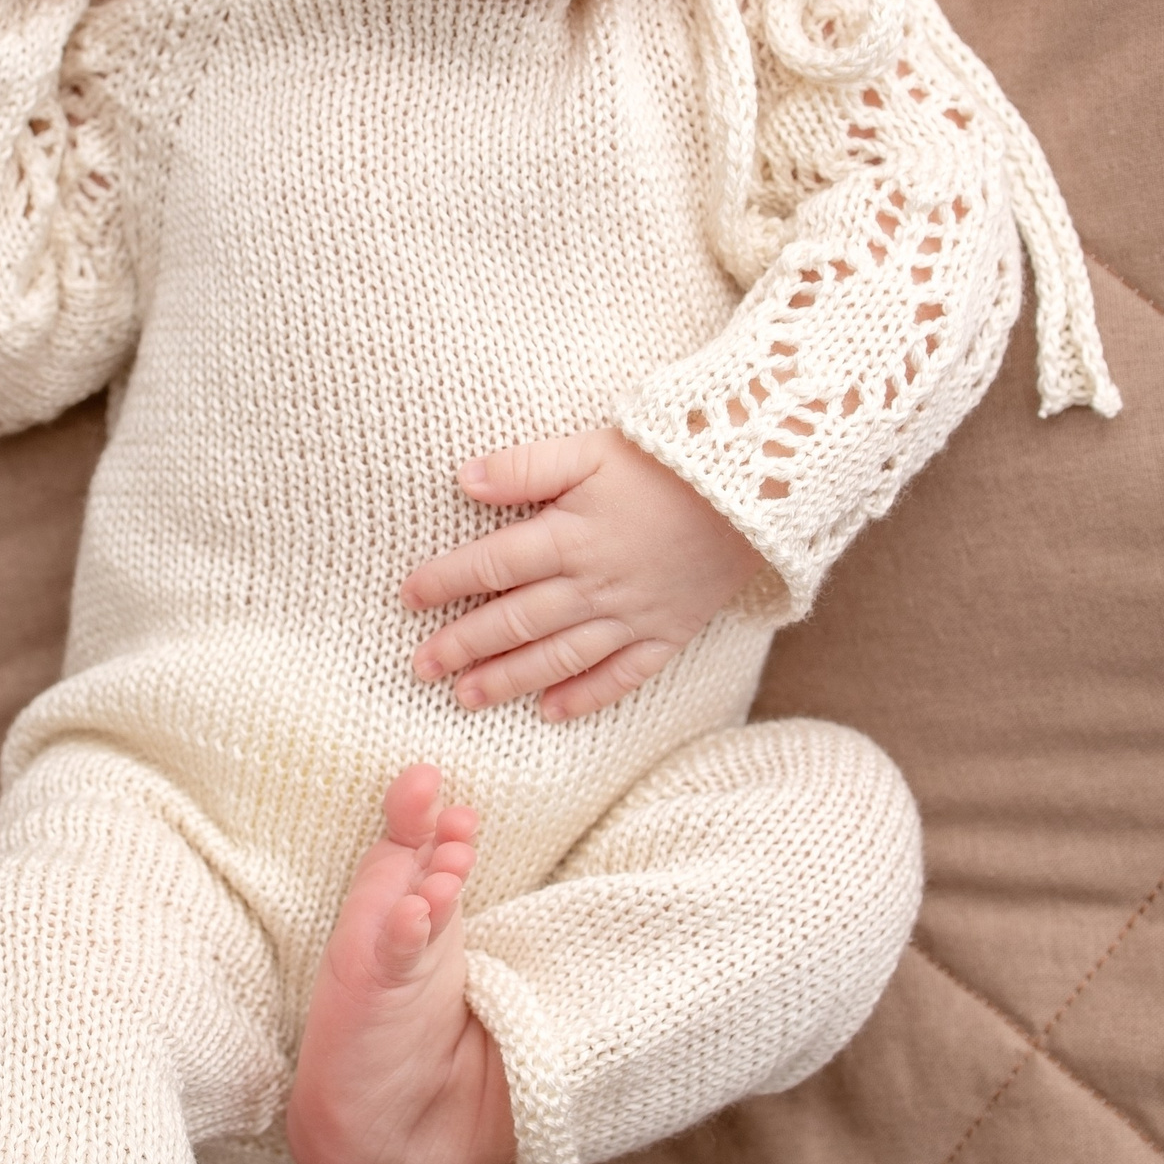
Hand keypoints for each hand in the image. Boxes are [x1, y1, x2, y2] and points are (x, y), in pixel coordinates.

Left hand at [402, 426, 765, 723]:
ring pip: (559, 657)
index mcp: (569, 537)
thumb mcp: (591, 449)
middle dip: (464, 646)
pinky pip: (622, 676)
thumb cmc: (665, 463)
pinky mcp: (667, 633)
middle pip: (516, 621)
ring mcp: (631, 616)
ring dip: (509, 680)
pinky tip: (552, 714)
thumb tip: (462, 479)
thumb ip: (525, 467)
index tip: (409, 598)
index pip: (492, 565)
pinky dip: (586, 698)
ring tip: (467, 698)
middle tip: (421, 667)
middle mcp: (593, 585)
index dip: (445, 582)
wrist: (754, 491)